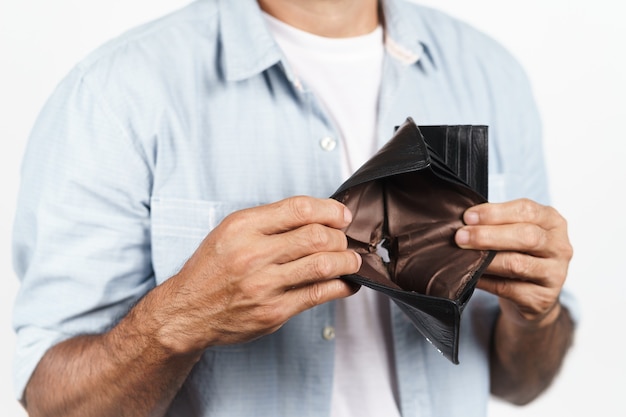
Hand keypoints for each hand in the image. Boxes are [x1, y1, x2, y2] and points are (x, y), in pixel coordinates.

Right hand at [151, 196, 360, 353]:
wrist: (187, 311)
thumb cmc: (212, 268)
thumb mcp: (231, 231)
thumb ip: (270, 220)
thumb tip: (319, 216)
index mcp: (243, 227)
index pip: (299, 209)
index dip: (330, 210)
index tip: (341, 215)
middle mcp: (253, 254)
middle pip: (317, 236)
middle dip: (340, 236)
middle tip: (343, 239)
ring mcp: (264, 285)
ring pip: (323, 265)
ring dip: (347, 260)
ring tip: (352, 259)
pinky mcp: (274, 312)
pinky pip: (318, 294)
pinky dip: (341, 286)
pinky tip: (347, 283)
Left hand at [455, 199, 572, 326]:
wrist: (533, 295)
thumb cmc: (519, 254)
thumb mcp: (514, 232)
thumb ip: (497, 224)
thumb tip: (464, 223)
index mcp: (553, 222)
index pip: (526, 210)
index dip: (494, 213)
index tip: (467, 217)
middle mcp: (560, 247)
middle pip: (526, 236)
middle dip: (488, 235)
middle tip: (460, 237)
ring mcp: (555, 275)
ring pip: (517, 264)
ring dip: (485, 259)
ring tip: (464, 256)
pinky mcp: (542, 299)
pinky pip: (507, 288)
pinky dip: (485, 281)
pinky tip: (471, 276)